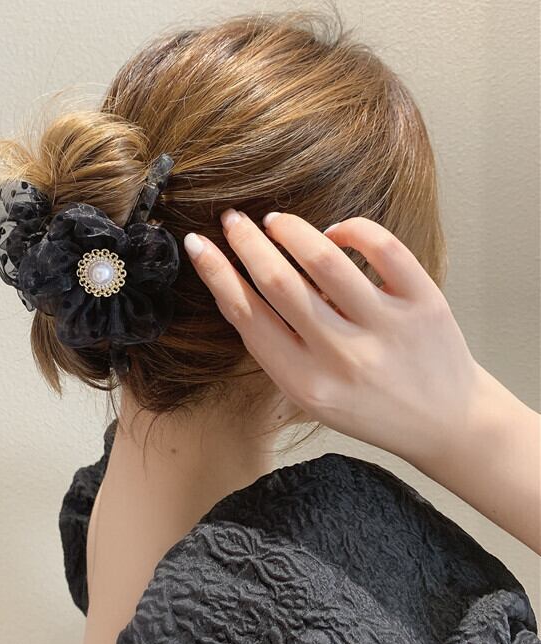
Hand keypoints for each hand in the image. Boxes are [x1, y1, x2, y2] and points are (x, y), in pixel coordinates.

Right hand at [182, 209, 481, 469]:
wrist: (446, 424)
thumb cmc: (369, 407)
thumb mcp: (311, 395)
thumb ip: (279, 349)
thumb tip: (245, 281)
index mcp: (305, 384)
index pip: (247, 316)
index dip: (215, 273)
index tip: (198, 245)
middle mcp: (342, 358)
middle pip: (278, 282)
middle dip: (246, 242)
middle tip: (233, 219)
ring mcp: (386, 329)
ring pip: (324, 259)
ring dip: (289, 229)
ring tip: (275, 220)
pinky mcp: (424, 305)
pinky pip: (383, 249)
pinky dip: (351, 229)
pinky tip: (335, 232)